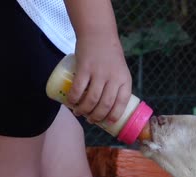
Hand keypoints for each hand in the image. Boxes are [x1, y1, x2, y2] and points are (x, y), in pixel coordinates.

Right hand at [63, 0, 131, 124]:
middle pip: (105, 105)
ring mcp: (99, 72)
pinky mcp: (85, 67)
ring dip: (84, 110)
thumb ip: (117, 87)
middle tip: (90, 120)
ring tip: (80, 112)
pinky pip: (78, 88)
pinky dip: (74, 99)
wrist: (99, 34)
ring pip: (91, 99)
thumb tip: (107, 110)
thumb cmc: (110, 57)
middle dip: (97, 116)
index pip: (122, 103)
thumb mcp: (121, 71)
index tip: (107, 123)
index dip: (114, 116)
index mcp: (125, 80)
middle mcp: (113, 77)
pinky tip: (71, 103)